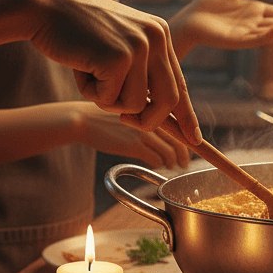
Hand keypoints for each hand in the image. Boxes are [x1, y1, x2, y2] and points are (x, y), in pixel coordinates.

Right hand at [26, 0, 200, 142]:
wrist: (45, 7)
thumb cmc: (76, 31)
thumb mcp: (118, 45)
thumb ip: (139, 70)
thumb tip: (157, 110)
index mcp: (159, 33)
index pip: (179, 82)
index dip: (186, 115)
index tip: (194, 138)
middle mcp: (156, 37)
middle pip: (169, 100)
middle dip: (149, 121)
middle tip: (125, 123)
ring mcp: (139, 46)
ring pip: (137, 105)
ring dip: (109, 101)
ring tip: (90, 75)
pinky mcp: (119, 57)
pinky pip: (111, 99)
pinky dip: (91, 93)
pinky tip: (80, 67)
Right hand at [73, 105, 191, 169]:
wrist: (83, 119)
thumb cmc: (104, 115)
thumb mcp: (130, 109)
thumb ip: (147, 115)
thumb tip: (161, 130)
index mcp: (152, 106)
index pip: (179, 123)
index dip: (187, 138)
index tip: (189, 147)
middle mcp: (151, 117)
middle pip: (179, 140)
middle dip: (184, 154)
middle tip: (183, 162)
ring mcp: (143, 131)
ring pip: (170, 152)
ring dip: (173, 162)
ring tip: (172, 166)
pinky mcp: (134, 145)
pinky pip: (156, 159)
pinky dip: (160, 165)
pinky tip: (157, 166)